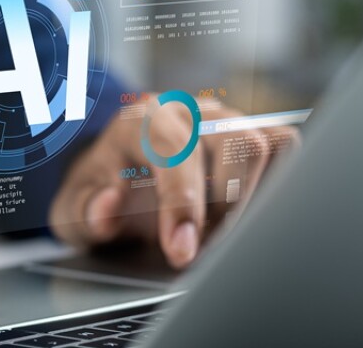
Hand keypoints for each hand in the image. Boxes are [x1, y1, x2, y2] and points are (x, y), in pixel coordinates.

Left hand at [49, 100, 298, 269]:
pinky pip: (288, 147)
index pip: (177, 150)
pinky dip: (277, 184)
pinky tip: (245, 214)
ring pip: (269, 145)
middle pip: (239, 143)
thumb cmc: (101, 190)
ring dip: (254, 200)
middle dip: (227, 208)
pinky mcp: (254, 132)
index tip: (182, 251)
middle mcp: (192, 112)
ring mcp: (227, 120)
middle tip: (206, 248)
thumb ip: (84, 212)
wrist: (116, 173)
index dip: (183, 204)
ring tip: (222, 234)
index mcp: (144, 120)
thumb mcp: (74, 208)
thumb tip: (107, 208)